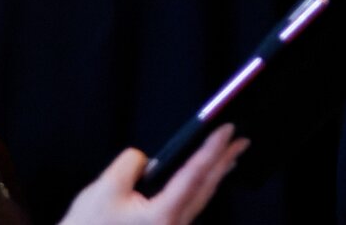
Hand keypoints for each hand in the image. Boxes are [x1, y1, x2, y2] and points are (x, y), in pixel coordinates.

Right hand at [59, 127, 244, 224]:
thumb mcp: (105, 189)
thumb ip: (130, 164)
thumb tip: (146, 159)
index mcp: (163, 216)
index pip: (194, 175)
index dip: (211, 148)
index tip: (226, 129)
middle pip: (205, 189)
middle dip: (224, 161)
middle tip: (241, 139)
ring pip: (200, 200)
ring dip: (215, 175)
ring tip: (230, 156)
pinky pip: (189, 207)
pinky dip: (200, 188)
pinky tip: (203, 180)